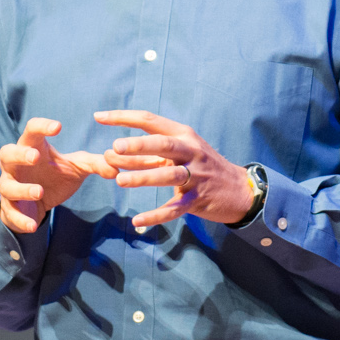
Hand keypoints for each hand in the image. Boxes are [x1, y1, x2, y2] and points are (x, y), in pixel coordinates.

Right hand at [0, 117, 117, 233]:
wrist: (40, 204)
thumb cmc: (56, 176)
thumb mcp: (77, 167)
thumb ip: (96, 164)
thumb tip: (117, 167)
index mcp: (33, 148)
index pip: (32, 131)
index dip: (42, 126)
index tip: (58, 126)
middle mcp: (16, 165)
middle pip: (7, 153)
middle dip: (19, 154)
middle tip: (35, 157)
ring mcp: (11, 185)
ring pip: (6, 186)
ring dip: (22, 189)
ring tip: (38, 192)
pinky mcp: (10, 207)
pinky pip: (11, 213)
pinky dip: (21, 219)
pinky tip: (33, 225)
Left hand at [95, 109, 252, 227]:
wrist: (240, 190)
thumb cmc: (203, 167)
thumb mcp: (182, 153)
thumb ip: (149, 154)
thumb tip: (113, 153)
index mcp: (184, 135)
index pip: (151, 121)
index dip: (124, 118)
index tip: (99, 117)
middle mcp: (191, 152)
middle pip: (164, 144)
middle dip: (139, 145)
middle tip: (115, 147)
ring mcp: (196, 176)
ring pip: (168, 176)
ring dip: (143, 178)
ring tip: (120, 181)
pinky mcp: (197, 200)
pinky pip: (174, 208)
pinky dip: (156, 215)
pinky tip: (137, 222)